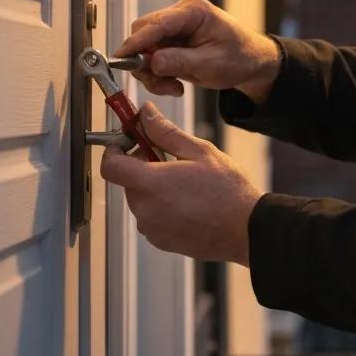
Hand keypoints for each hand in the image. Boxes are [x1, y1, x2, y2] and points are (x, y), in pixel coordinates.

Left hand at [99, 101, 261, 264]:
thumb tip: (146, 114)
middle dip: (143, 166)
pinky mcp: (160, 241)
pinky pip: (151, 217)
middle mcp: (144, 208)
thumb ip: (166, 132)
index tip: (131, 141)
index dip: (115, 149)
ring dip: (154, 187)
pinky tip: (189, 202)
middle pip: (127, 181)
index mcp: (150, 183)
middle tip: (172, 159)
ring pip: (141, 199)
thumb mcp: (200, 151)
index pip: (110, 165)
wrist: (245, 230)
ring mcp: (151, 228)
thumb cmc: (227, 191)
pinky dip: (162, 206)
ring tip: (186, 183)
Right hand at [113, 0, 280, 101]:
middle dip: (146, 61)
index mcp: (194, 12)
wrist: (251, 62)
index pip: (156, 24)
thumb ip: (180, 62)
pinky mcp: (172, 41)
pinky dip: (158, 73)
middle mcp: (181, 15)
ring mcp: (175, 27)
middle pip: (144, 33)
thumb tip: (151, 62)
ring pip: (144, 48)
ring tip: (173, 87)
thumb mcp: (212, 64)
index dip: (136, 42)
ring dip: (152, 72)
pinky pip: (152, 57)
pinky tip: (175, 83)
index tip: (120, 58)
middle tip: (161, 83)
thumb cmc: (240, 57)